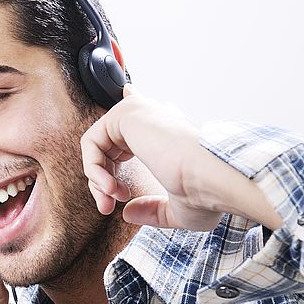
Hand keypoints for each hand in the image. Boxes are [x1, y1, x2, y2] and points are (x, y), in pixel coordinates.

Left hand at [80, 84, 223, 230]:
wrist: (213, 178)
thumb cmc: (207, 193)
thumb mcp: (179, 209)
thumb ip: (152, 209)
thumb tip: (128, 212)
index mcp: (168, 134)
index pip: (146, 108)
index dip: (133, 100)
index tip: (129, 91)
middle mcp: (153, 118)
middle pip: (109, 146)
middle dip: (102, 182)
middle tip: (108, 207)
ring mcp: (139, 112)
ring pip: (97, 147)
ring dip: (97, 180)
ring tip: (112, 199)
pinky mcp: (124, 112)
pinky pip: (90, 143)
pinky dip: (93, 169)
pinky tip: (110, 187)